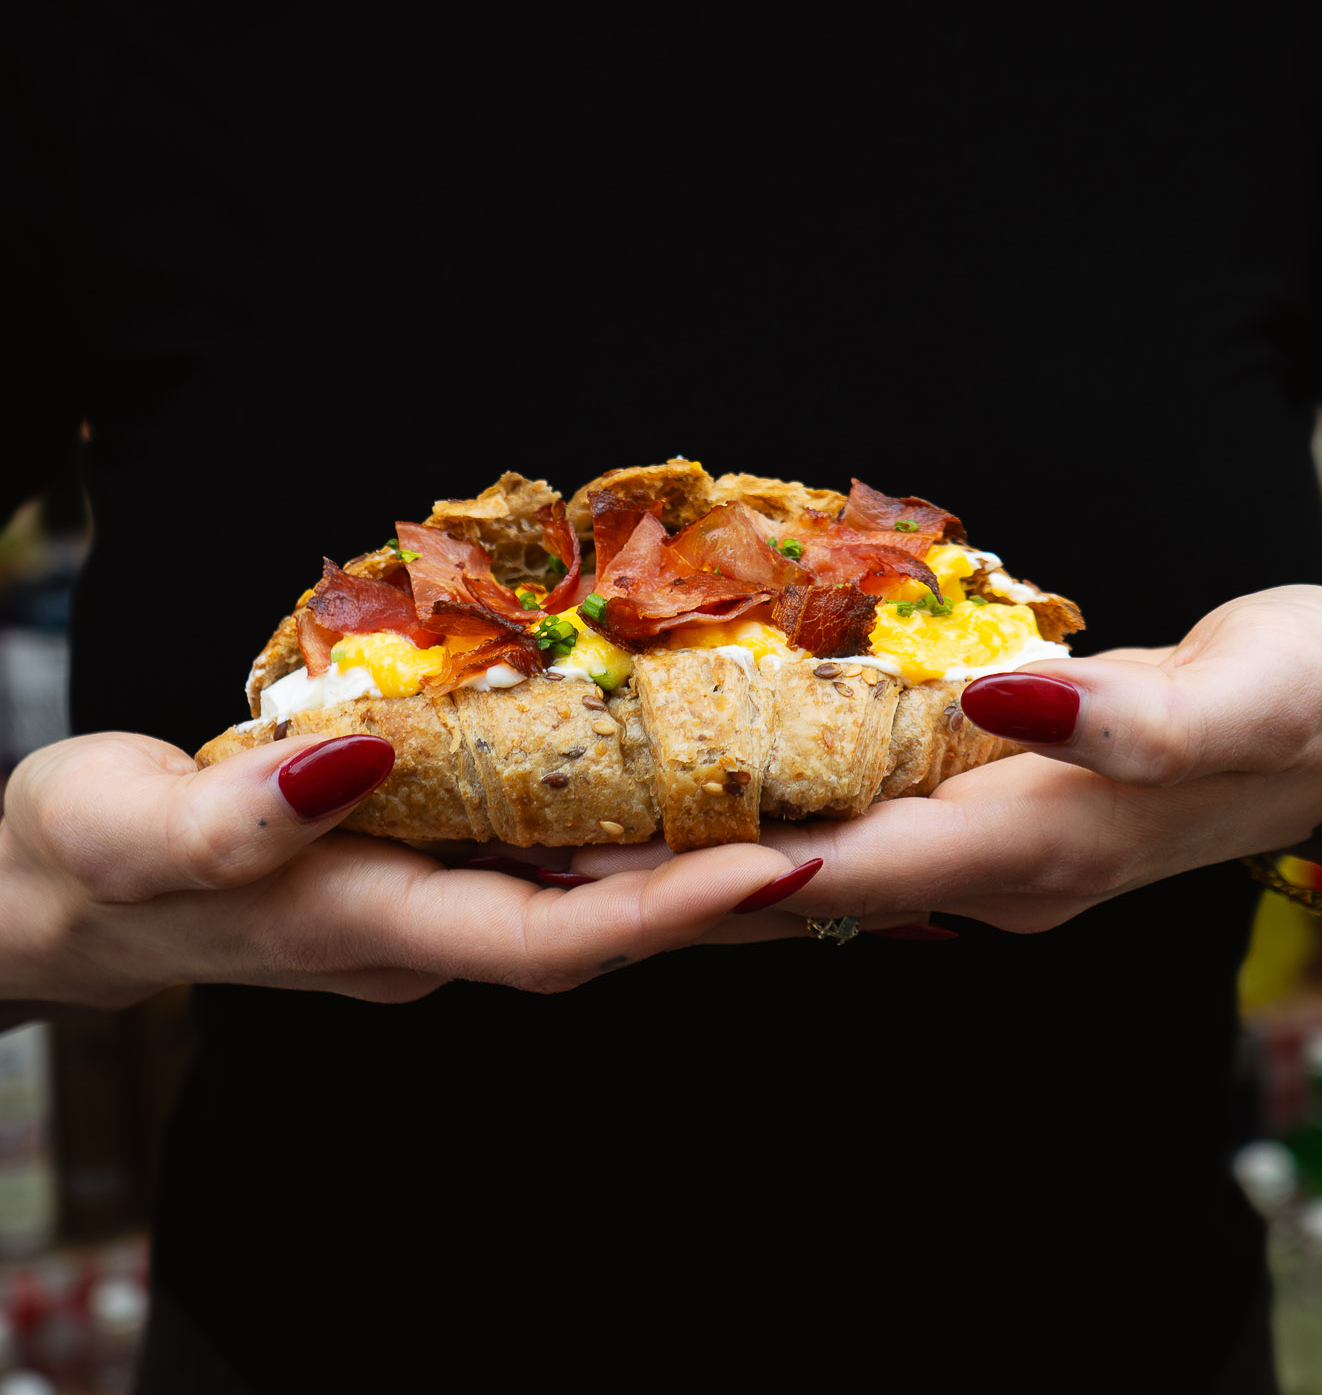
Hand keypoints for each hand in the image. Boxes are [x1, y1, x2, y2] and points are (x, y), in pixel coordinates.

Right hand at [0, 731, 798, 1002]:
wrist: (70, 890)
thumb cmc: (89, 859)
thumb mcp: (135, 828)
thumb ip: (241, 814)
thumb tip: (357, 756)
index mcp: (374, 929)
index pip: (552, 938)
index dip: (671, 908)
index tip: (787, 862)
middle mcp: (432, 926)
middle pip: (612, 922)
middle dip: (736, 888)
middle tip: (868, 830)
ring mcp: (437, 898)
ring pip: (598, 887)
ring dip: (708, 857)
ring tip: (830, 804)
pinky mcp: (432, 860)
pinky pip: (557, 849)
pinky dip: (636, 825)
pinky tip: (695, 778)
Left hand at [571, 585, 1321, 937]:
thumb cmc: (1312, 700)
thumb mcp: (1248, 691)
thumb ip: (1130, 718)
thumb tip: (1000, 703)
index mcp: (1039, 843)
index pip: (855, 868)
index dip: (726, 872)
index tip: (603, 875)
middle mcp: (995, 873)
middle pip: (809, 888)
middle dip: (677, 883)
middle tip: (537, 863)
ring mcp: (989, 860)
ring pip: (820, 871)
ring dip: (704, 864)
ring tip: (577, 841)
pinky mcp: (989, 828)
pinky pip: (856, 837)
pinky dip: (770, 825)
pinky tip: (704, 801)